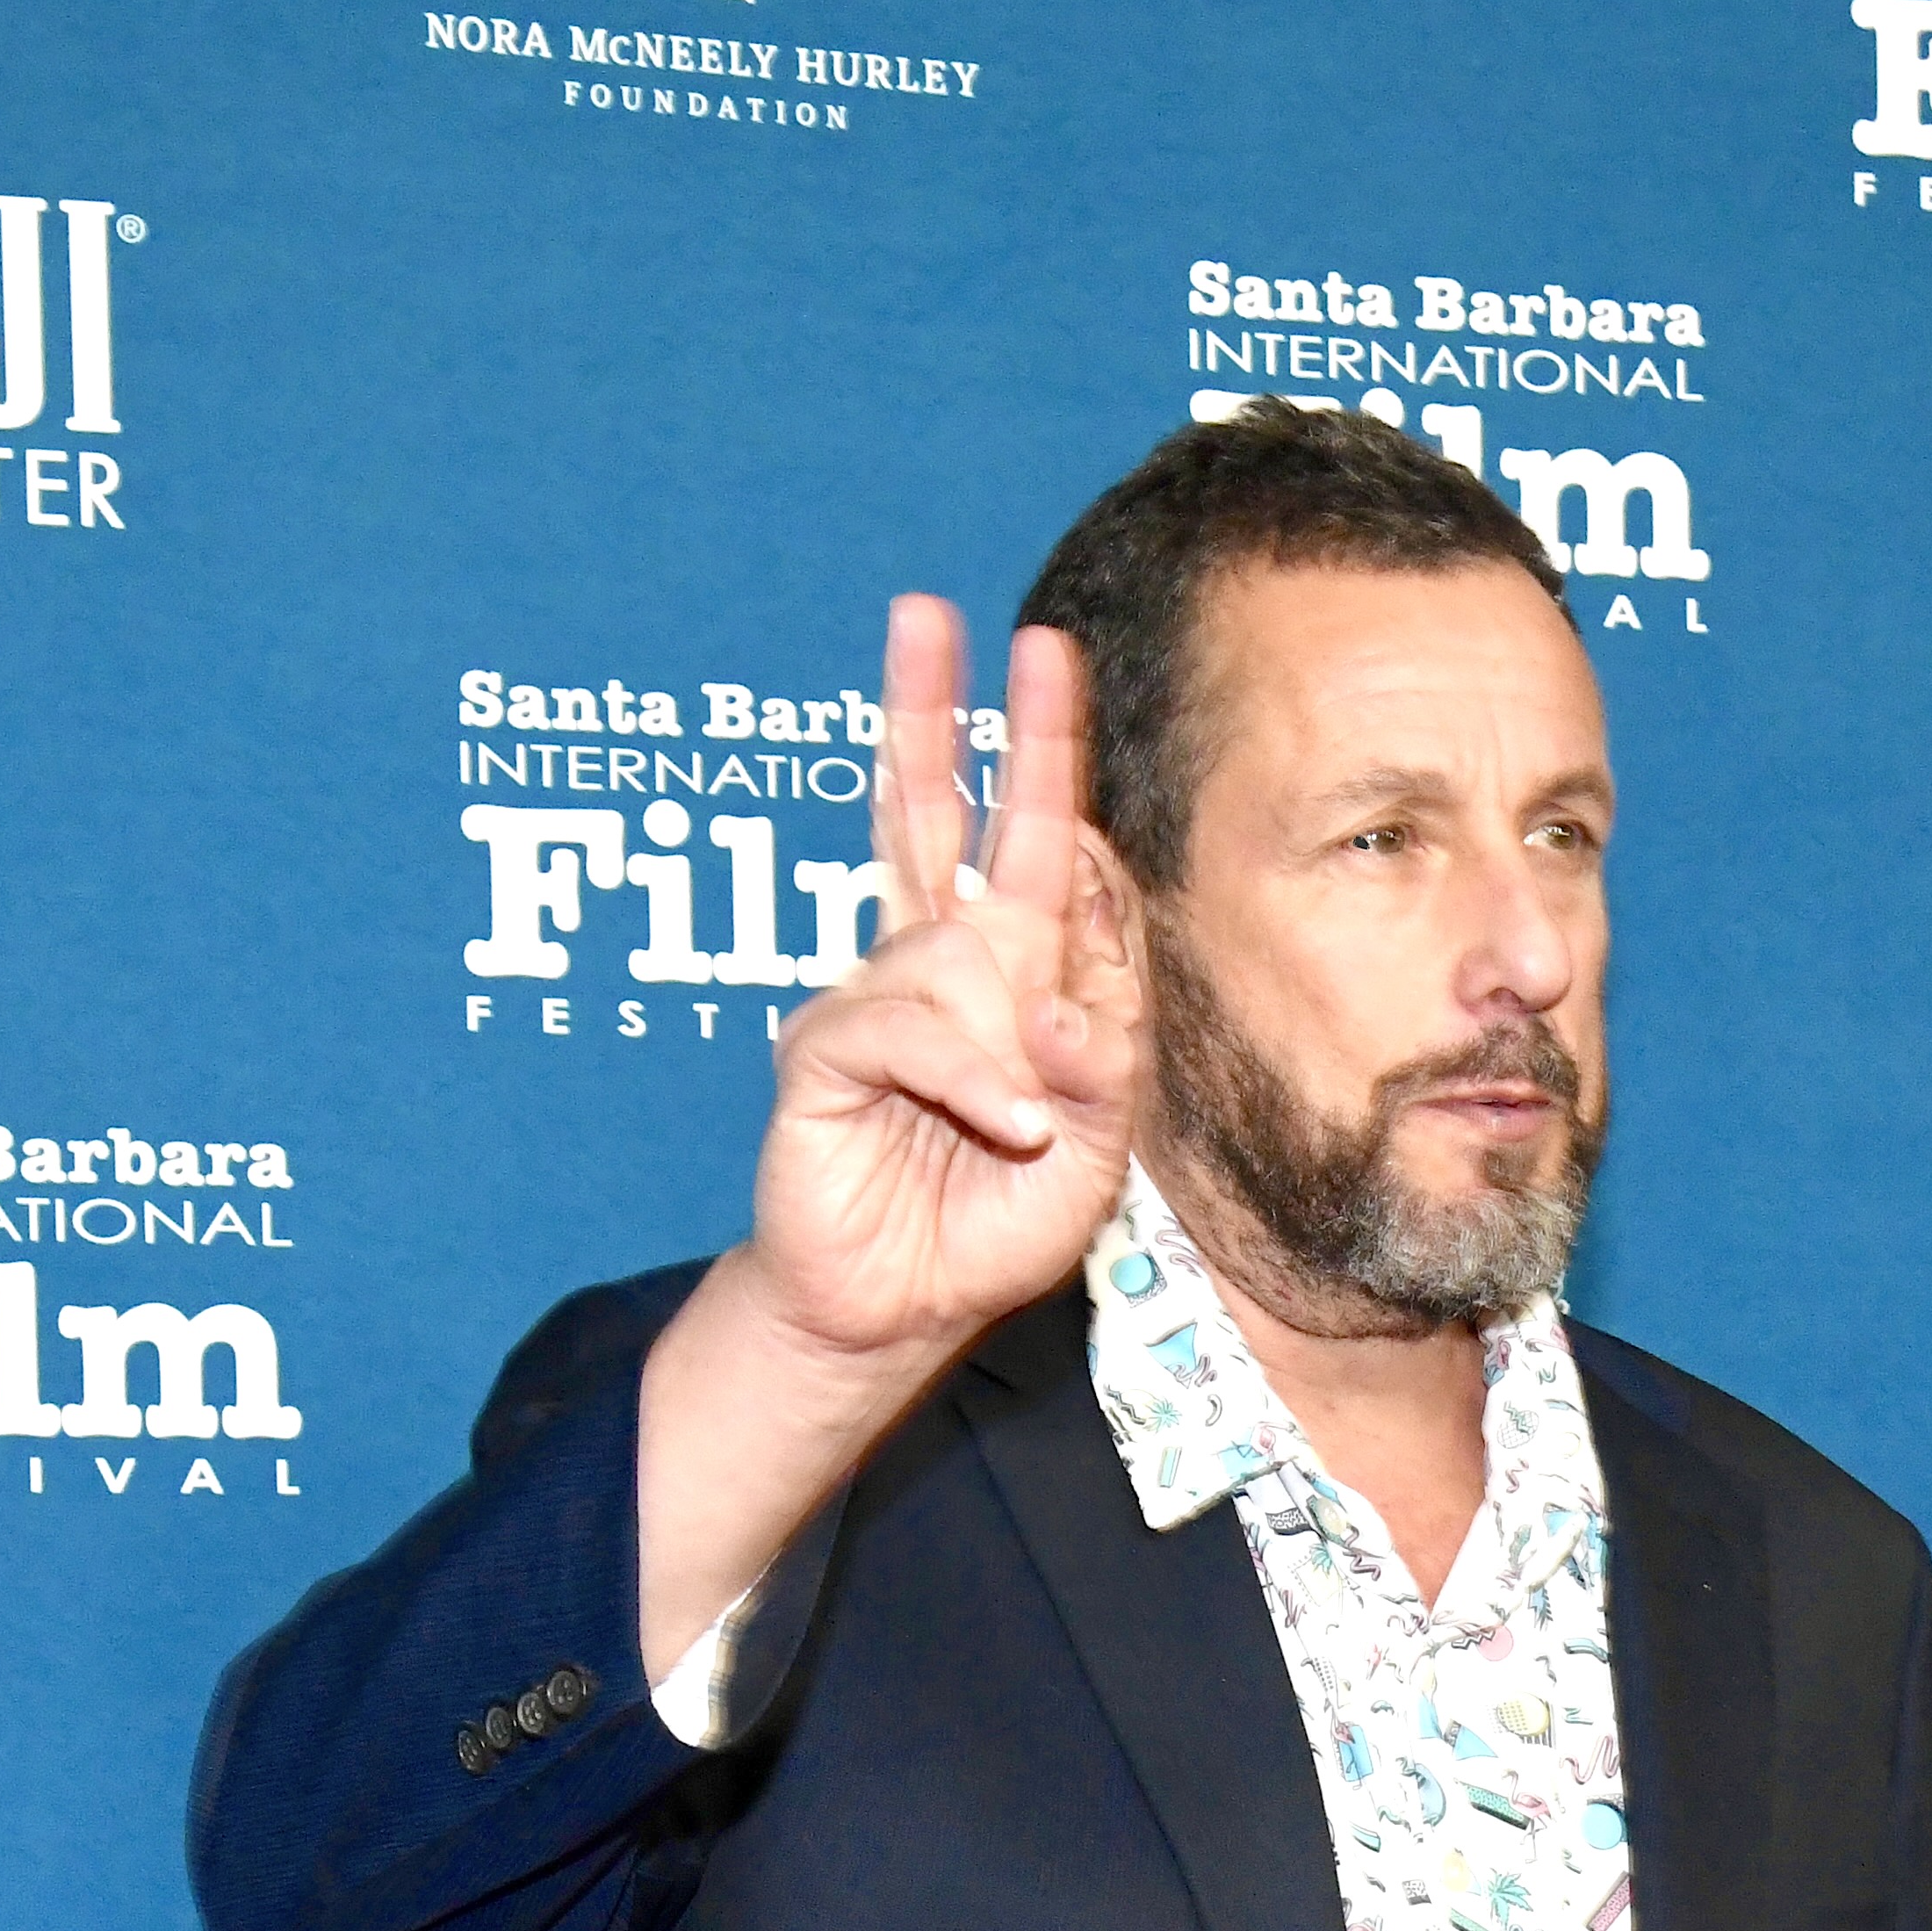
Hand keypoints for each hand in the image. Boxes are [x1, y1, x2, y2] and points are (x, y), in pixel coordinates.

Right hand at [634, 599, 1139, 1675]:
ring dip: (1008, 1044)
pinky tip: (1000, 1120)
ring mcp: (879, 998)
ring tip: (1020, 1126)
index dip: (1055, 776)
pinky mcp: (826, 1049)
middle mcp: (941, 964)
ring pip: (952, 945)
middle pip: (940, 813)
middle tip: (951, 617)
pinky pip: (908, 1022)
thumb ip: (1104, 1068)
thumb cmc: (988, 1228)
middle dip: (949, 714)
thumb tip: (1062, 998)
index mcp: (1012, 971)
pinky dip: (967, 1076)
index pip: (1042, 847)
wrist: (896, 1312)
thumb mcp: (1094, 1154)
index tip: (1053, 680)